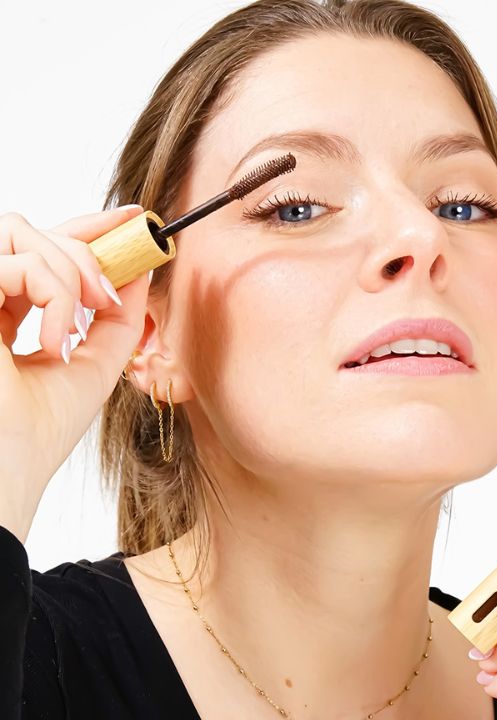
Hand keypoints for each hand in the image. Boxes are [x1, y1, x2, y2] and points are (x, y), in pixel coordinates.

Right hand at [0, 207, 149, 542]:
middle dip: (87, 250)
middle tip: (110, 297)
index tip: (135, 218)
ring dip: (68, 273)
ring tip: (77, 327)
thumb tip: (142, 268)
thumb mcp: (95, 364)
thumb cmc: (40, 432)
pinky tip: (50, 342)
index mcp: (9, 311)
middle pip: (33, 230)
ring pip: (21, 232)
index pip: (46, 251)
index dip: (90, 229)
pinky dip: (50, 292)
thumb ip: (118, 318)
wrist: (4, 475)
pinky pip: (11, 259)